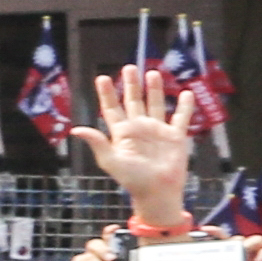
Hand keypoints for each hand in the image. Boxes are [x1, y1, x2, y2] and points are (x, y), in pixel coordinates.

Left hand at [73, 67, 194, 223]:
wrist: (157, 192)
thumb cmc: (132, 180)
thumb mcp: (111, 161)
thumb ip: (97, 143)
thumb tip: (76, 130)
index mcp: (122, 133)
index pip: (112, 109)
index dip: (107, 94)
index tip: (102, 78)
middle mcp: (139, 128)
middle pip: (134, 101)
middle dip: (131, 85)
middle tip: (129, 68)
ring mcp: (158, 131)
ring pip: (156, 104)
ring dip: (154, 89)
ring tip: (152, 72)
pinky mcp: (175, 136)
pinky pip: (180, 117)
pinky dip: (184, 106)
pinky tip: (185, 93)